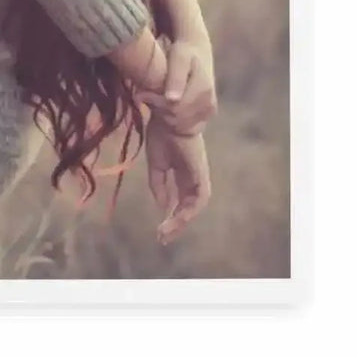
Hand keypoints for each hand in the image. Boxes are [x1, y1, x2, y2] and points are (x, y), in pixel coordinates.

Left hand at [136, 37, 216, 135]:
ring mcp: (209, 112)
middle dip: (158, 109)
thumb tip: (172, 99)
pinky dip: (173, 120)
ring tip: (156, 98)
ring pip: (179, 126)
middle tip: (145, 95)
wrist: (198, 53)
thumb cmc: (185, 52)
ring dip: (164, 115)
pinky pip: (185, 129)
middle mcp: (209, 103)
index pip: (174, 108)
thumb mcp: (179, 57)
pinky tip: (166, 106)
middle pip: (176, 118)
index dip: (155, 102)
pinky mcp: (206, 117)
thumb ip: (176, 77)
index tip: (140, 93)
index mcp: (203, 89)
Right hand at [145, 114, 211, 244]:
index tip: (159, 230)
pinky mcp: (200, 175)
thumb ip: (159, 184)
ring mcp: (198, 177)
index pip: (179, 201)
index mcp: (181, 174)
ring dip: (181, 222)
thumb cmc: (162, 134)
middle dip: (176, 224)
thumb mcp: (157, 164)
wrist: (170, 118)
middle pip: (188, 208)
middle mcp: (192, 178)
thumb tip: (164, 207)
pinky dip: (189, 211)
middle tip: (162, 238)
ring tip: (166, 233)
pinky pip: (199, 199)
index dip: (170, 216)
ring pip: (194, 207)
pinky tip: (176, 219)